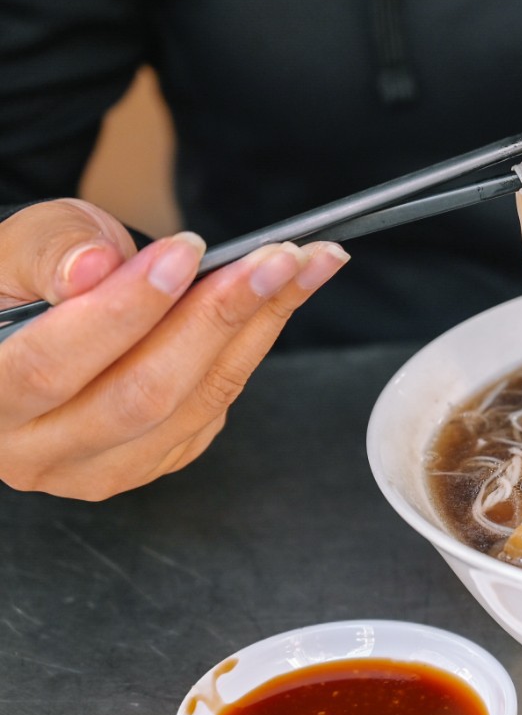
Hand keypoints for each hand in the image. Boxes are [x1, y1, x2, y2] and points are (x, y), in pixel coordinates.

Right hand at [0, 198, 348, 499]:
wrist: (32, 324)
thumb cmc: (22, 280)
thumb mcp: (18, 246)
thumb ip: (50, 253)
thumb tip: (96, 269)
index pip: (52, 364)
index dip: (126, 309)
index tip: (187, 251)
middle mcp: (32, 452)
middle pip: (140, 395)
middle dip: (217, 318)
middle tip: (275, 259)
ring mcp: (96, 468)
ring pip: (193, 405)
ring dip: (257, 327)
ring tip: (300, 265)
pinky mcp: (151, 462)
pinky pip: (215, 407)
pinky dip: (255, 344)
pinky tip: (282, 296)